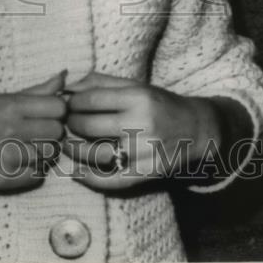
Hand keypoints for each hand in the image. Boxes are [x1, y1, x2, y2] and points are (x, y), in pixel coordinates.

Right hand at [0, 71, 67, 191]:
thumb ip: (36, 91)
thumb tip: (65, 76)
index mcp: (10, 105)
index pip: (58, 107)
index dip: (58, 112)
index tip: (48, 116)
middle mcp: (9, 129)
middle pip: (57, 132)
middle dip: (53, 134)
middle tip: (39, 135)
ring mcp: (6, 156)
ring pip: (49, 155)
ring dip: (44, 154)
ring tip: (28, 149)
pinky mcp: (3, 179)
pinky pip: (37, 176)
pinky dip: (34, 172)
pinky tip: (20, 164)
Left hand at [62, 72, 221, 190]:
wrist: (197, 128)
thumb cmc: (159, 103)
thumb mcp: (134, 86)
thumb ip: (100, 82)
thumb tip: (65, 85)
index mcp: (138, 96)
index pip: (91, 99)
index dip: (72, 103)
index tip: (66, 105)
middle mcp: (143, 122)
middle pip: (90, 126)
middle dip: (70, 125)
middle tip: (65, 124)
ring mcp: (146, 150)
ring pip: (98, 153)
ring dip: (75, 151)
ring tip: (67, 145)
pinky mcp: (150, 172)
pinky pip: (114, 180)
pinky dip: (91, 179)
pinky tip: (76, 172)